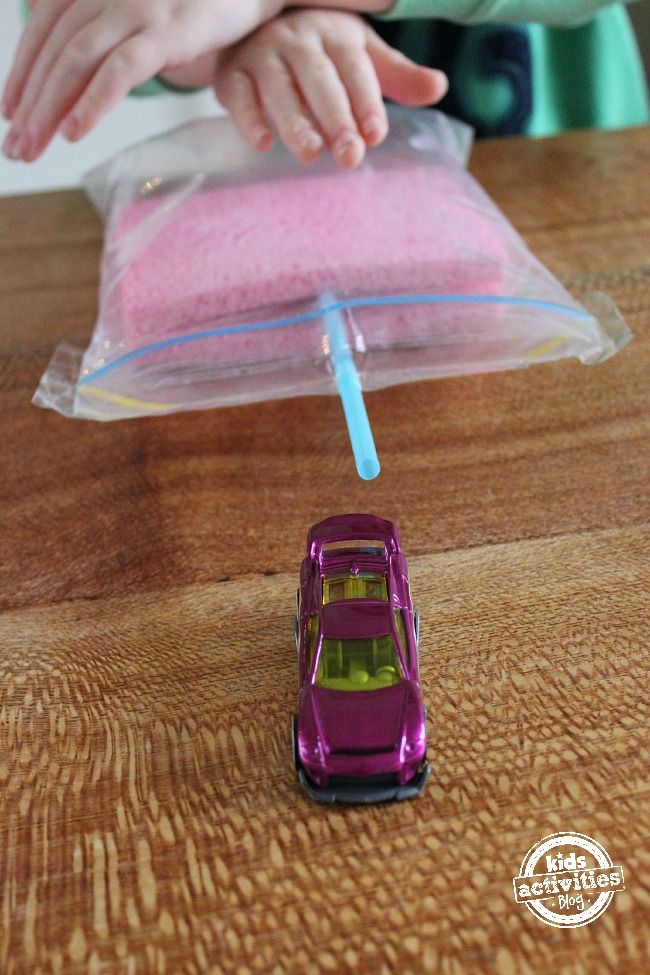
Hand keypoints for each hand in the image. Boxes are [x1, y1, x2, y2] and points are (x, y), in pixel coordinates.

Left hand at [2, 0, 282, 160]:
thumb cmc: (197, 2)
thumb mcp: (142, 9)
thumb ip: (106, 23)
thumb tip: (73, 60)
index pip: (44, 29)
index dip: (22, 71)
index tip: (10, 112)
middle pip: (55, 50)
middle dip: (30, 102)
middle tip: (15, 146)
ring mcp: (136, 8)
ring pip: (76, 61)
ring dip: (49, 108)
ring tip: (32, 146)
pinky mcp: (166, 32)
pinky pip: (120, 70)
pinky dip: (93, 102)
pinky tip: (75, 132)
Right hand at [214, 10, 447, 168]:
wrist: (253, 26)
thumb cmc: (319, 51)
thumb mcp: (359, 56)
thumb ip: (396, 76)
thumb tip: (439, 87)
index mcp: (333, 34)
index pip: (354, 69)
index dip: (366, 102)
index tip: (376, 135)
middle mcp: (296, 39)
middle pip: (319, 81)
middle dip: (336, 119)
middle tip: (350, 156)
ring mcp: (261, 55)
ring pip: (279, 89)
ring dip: (295, 122)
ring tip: (311, 155)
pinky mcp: (231, 74)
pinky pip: (238, 95)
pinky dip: (248, 118)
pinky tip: (263, 144)